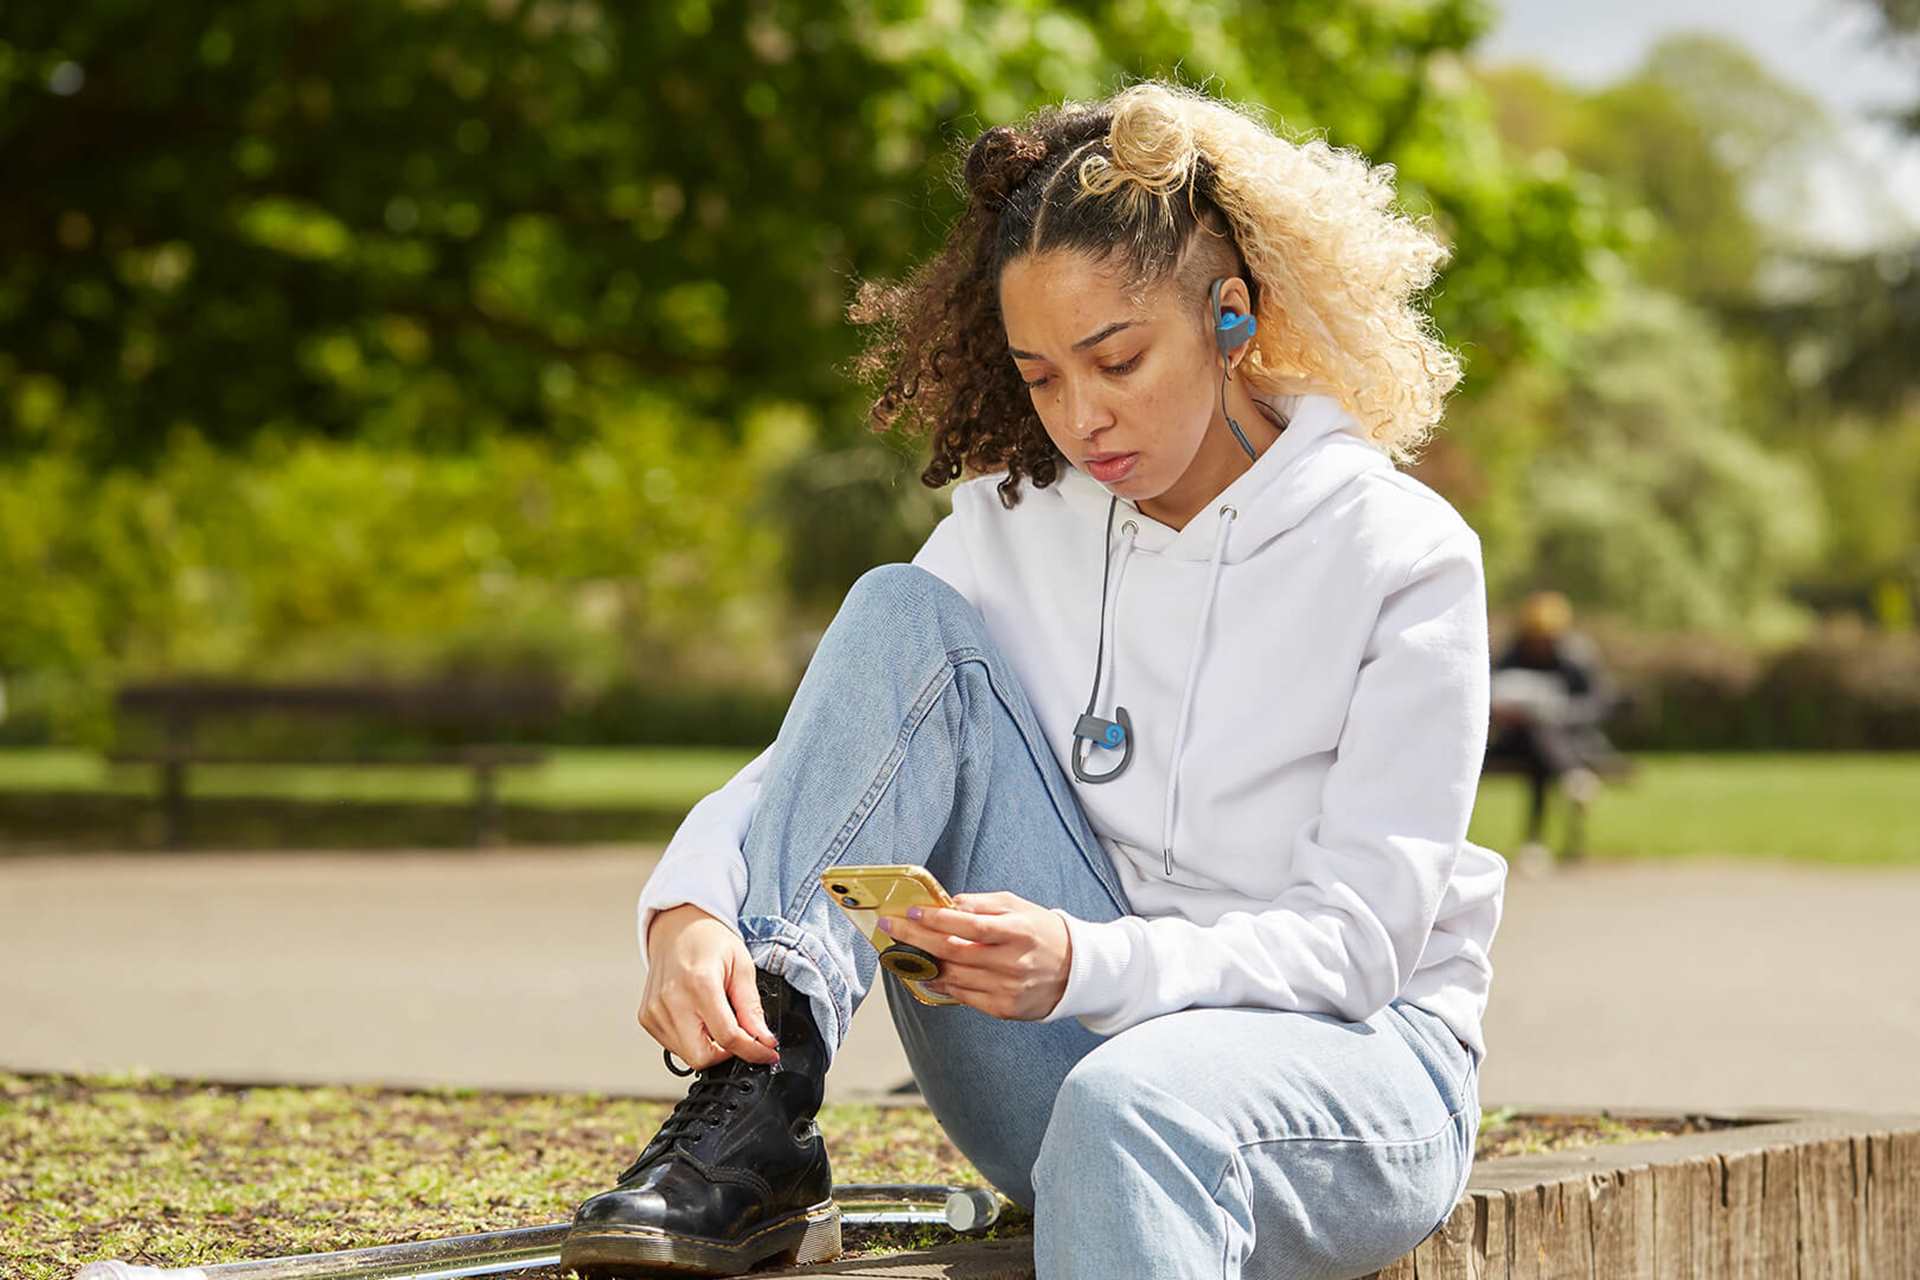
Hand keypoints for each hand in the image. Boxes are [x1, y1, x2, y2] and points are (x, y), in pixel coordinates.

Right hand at [638, 903, 782, 1069]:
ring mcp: (655, 1011)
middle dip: (726, 1054)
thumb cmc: (709, 941)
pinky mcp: (646, 1018)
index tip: (767, 1053)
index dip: (753, 1050)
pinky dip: (691, 1040)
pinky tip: (698, 1018)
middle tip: (739, 1036)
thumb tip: (763, 1040)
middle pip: (702, 1058)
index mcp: (699, 984)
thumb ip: (751, 1008)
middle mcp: (672, 1000)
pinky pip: (673, 1046)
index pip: (728, 1037)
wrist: (677, 927)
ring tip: (717, 1018)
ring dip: (709, 1047)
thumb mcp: (742, 966)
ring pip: (687, 1056)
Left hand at [875, 890, 1071, 1020]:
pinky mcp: (1003, 1008)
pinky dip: (940, 985)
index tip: (911, 912)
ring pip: (953, 976)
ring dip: (921, 963)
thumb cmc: (1042, 933)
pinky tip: (926, 973)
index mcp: (1017, 932)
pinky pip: (962, 997)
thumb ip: (983, 904)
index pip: (968, 926)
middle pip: (953, 951)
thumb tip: (948, 904)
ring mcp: (1007, 988)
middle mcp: (1011, 962)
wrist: (1076, 971)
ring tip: (900, 950)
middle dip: (915, 938)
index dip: (936, 920)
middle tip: (890, 928)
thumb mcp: (1019, 907)